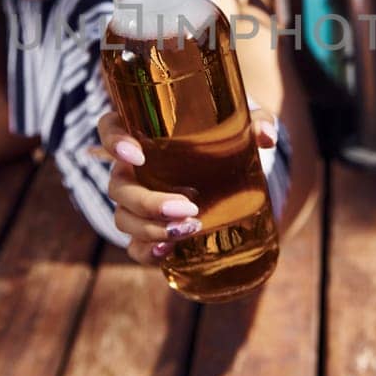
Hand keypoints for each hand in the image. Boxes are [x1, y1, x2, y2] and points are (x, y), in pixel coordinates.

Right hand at [98, 109, 278, 264]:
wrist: (236, 167)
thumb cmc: (229, 133)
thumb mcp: (244, 123)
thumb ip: (256, 123)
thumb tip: (266, 137)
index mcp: (142, 132)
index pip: (109, 129)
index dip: (114, 142)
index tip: (137, 155)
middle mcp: (133, 168)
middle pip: (118, 187)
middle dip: (148, 202)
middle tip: (188, 206)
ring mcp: (138, 202)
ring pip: (123, 218)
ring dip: (151, 229)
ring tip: (191, 229)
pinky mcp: (151, 229)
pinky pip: (135, 246)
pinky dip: (146, 252)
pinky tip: (168, 252)